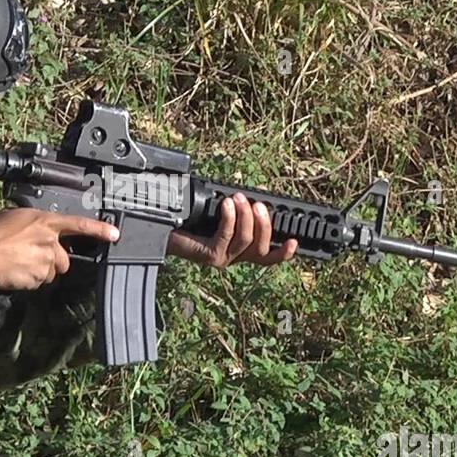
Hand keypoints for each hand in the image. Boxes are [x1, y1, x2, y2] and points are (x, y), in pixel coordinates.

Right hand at [0, 208, 118, 289]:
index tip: (115, 235)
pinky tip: (16, 271)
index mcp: (46, 222)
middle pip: (64, 258)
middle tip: (31, 255)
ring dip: (41, 270)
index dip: (99, 230)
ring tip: (20, 262)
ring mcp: (45, 262)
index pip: (80, 225)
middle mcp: (50, 242)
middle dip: (53, 260)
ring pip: (52, 272)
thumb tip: (38, 226)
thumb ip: (34, 222)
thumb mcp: (15, 216)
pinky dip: (30, 279)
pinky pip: (39, 282)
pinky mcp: (37, 278)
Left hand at [166, 192, 297, 267]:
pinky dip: (229, 218)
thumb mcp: (219, 213)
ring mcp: (221, 259)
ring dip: (246, 216)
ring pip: (246, 241)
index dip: (283, 253)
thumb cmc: (188, 218)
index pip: (267, 257)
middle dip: (263, 223)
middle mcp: (233, 257)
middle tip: (258, 203)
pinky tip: (225, 205)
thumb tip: (255, 198)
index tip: (294, 241)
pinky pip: (226, 236)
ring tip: (238, 198)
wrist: (162, 227)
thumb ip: (239, 212)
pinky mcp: (209, 255)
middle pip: (261, 248)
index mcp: (239, 250)